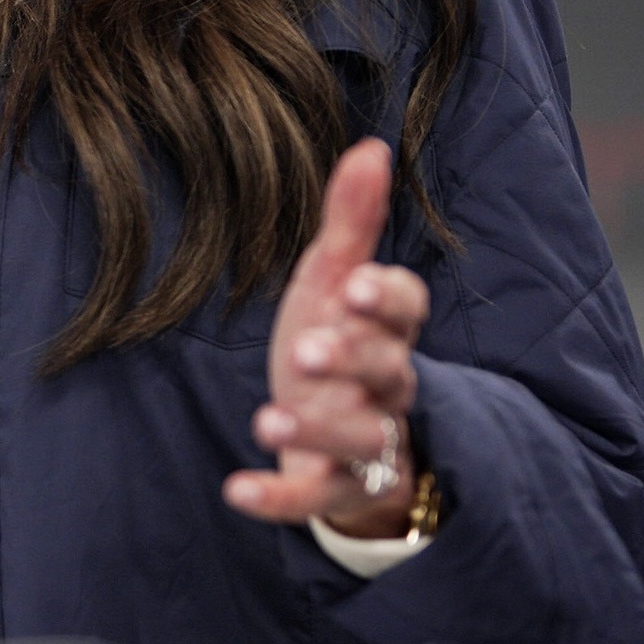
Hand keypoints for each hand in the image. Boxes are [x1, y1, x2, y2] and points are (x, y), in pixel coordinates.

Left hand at [223, 140, 428, 536]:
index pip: (408, 312)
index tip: (358, 286)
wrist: (336, 438)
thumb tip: (370, 145)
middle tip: (309, 351)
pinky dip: (277, 499)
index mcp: (387, 332)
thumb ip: (352, 222)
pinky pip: (312, 499)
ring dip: (316, 432)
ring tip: (269, 418)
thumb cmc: (336, 345)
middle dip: (353, 360)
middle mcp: (385, 390)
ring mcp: (364, 444)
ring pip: (360, 442)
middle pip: (388, 374)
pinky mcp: (334, 490)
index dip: (387, 300)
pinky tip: (235, 489)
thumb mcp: (334, 282)